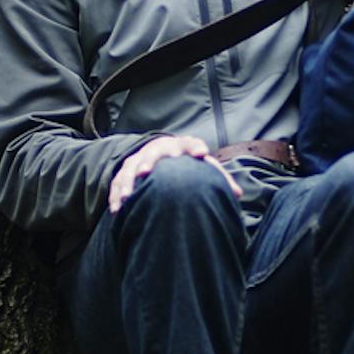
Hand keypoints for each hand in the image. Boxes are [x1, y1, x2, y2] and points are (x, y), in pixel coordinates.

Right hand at [108, 133, 236, 214]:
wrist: (162, 151)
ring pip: (130, 169)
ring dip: (127, 183)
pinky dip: (116, 195)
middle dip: (148, 162)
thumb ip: (218, 178)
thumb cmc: (187, 162)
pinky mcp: (125, 170)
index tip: (201, 154)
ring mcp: (139, 159)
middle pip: (153, 153)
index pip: (191, 143)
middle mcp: (159, 150)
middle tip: (145, 173)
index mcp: (183, 146)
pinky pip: (117, 183)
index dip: (195, 148)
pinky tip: (117, 210)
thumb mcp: (201, 165)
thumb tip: (238, 194)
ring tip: (127, 198)